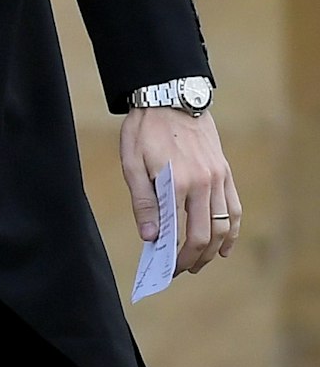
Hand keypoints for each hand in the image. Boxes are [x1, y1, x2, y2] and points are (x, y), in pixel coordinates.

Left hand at [120, 107, 241, 272]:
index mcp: (178, 183)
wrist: (169, 96)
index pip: (182, 234)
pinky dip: (233, 229)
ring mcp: (218, 177)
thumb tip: (150, 237)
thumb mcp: (132, 163)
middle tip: (180, 271)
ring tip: (200, 263)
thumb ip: (142, 202)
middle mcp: (204, 182)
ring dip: (214, 249)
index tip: (166, 269)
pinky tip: (225, 245)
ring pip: (224, 224)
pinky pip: (235, 206)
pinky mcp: (224, 171)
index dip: (176, 257)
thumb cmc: (145, 130)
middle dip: (194, 258)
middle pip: (206, 234)